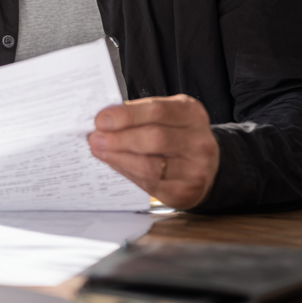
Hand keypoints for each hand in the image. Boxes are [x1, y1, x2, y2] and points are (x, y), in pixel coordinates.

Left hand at [88, 95, 218, 209]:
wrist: (206, 164)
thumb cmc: (176, 134)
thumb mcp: (166, 115)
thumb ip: (139, 114)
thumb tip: (103, 121)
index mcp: (191, 113)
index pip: (156, 111)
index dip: (126, 115)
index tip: (101, 119)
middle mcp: (199, 141)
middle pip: (153, 138)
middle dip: (118, 139)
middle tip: (94, 138)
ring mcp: (195, 169)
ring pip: (150, 165)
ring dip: (118, 158)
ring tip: (99, 150)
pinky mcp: (186, 192)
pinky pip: (150, 184)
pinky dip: (127, 172)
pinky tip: (115, 163)